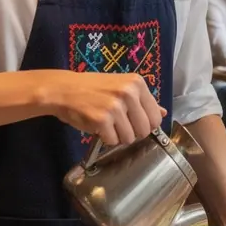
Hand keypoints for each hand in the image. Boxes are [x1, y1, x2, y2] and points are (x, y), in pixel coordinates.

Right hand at [36, 70, 162, 144]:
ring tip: (106, 123)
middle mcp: (129, 93)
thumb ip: (143, 100)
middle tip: (117, 124)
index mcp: (137, 84)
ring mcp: (115, 106)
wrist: (63, 90)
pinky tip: (96, 126)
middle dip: (132, 133)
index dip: (145, 125)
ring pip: (129, 138)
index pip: (155, 117)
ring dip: (117, 136)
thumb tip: (163, 113)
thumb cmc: (92, 88)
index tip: (133, 122)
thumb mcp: (120, 87)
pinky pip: (112, 141)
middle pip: (144, 130)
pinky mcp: (102, 120)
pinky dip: (104, 138)